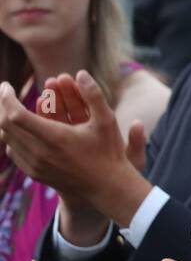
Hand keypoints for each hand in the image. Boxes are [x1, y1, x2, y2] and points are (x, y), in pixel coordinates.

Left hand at [0, 72, 149, 222]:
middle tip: (5, 92)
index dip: (6, 98)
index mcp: (55, 137)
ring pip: (7, 139)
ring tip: (11, 108)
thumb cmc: (109, 152)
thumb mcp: (107, 121)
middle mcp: (40, 152)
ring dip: (6, 121)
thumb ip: (94, 95)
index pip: (15, 114)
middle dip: (3, 105)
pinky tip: (20, 129)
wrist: (106, 187)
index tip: (7, 86)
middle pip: (5, 125)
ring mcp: (35, 165)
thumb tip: (81, 73)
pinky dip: (12, 137)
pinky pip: (14, 152)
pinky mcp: (35, 173)